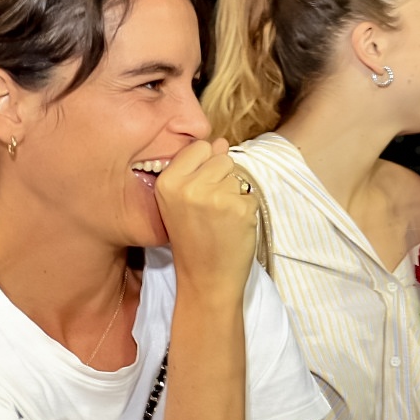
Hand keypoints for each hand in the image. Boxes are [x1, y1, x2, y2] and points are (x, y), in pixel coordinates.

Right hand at [155, 139, 255, 297]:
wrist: (205, 278)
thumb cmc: (193, 238)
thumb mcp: (181, 200)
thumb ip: (197, 169)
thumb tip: (220, 142)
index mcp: (168, 181)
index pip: (199, 147)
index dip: (205, 165)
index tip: (199, 189)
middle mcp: (189, 186)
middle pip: (221, 157)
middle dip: (221, 178)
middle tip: (210, 209)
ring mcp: (215, 196)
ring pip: (237, 174)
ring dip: (235, 193)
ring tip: (220, 217)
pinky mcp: (239, 207)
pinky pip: (250, 193)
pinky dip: (246, 208)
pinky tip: (233, 226)